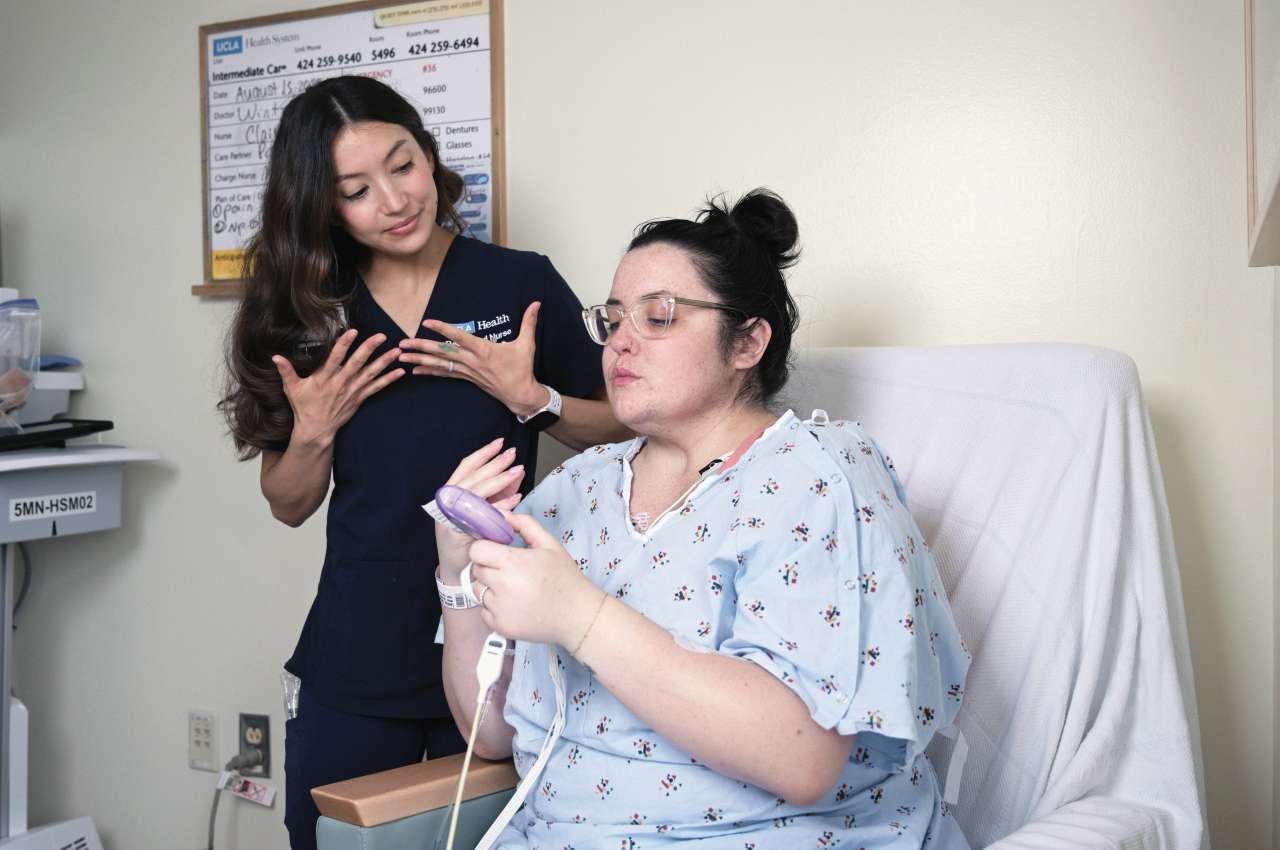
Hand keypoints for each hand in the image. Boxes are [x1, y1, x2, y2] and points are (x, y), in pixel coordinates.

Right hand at [272, 330, 403, 447]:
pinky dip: (389, 380)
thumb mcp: (292, 388)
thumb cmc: (304, 407)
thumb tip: (275, 357)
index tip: (352, 331)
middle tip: (381, 336)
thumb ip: (286, 371)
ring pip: (370, 374)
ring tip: (397, 351)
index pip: (335, 358)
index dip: (343, 344)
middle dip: (369, 348)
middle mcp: (340, 383)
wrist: (316, 430)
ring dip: (385, 362)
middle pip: (357, 363)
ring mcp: (352, 391)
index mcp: (324, 378)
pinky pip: (376, 388)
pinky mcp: (359, 398)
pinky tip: (400, 372)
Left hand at [398, 302, 547, 416]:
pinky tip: (415, 370)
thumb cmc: (523, 369)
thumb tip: (537, 304)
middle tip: (402, 343)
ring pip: (440, 364)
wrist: (520, 394)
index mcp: (484, 350)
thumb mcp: (527, 344)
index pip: (460, 337)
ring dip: (419, 359)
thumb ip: (529, 322)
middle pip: (442, 352)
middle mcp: (472, 361)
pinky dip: (430, 371)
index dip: (443, 329)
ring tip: (401, 356)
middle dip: (421, 347)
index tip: (428, 322)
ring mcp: (468, 371)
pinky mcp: (467, 378)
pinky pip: (445, 374)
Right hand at [435, 438, 525, 579]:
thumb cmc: (469, 538)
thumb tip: (516, 473)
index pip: (466, 467)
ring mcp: (449, 516)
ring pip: (475, 492)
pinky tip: (515, 499)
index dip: (482, 454)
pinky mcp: (454, 532)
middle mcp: (447, 502)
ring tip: (517, 472)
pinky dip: (498, 506)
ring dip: (498, 481)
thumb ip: (498, 492)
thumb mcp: (483, 509)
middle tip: (512, 455)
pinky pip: (478, 516)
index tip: (499, 443)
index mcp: (451, 492)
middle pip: (473, 477)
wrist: (456, 569)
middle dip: (494, 464)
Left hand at [469, 511, 603, 646]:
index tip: (496, 552)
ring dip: (490, 588)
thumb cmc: (565, 577)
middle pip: (476, 570)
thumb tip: (502, 514)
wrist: (577, 615)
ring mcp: (499, 608)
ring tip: (513, 589)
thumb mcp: (550, 544)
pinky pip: (484, 610)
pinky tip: (515, 605)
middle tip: (510, 572)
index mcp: (514, 562)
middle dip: (489, 567)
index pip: (477, 550)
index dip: (485, 549)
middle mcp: (503, 585)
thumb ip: (524, 525)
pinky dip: (494, 608)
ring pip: (478, 591)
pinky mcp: (499, 625)